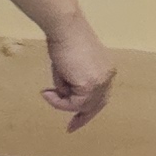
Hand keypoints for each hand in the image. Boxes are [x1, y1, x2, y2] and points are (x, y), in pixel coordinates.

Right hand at [40, 16, 115, 131]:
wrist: (65, 28)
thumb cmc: (64, 41)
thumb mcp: (71, 66)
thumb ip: (72, 82)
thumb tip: (63, 96)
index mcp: (106, 70)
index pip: (101, 96)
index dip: (89, 109)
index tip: (77, 120)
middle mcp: (108, 76)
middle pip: (96, 104)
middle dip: (82, 117)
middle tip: (70, 128)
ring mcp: (100, 81)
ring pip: (81, 105)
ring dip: (62, 103)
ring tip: (48, 93)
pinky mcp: (90, 85)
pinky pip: (74, 103)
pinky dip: (59, 101)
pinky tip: (49, 92)